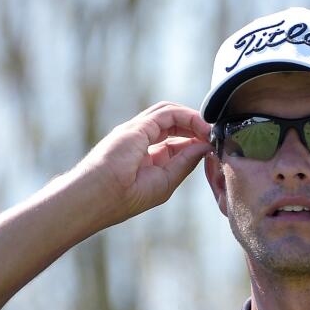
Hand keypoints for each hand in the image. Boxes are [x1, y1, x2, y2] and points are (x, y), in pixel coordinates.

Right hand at [74, 102, 212, 223]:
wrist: (95, 197)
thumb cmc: (124, 197)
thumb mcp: (164, 182)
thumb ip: (184, 163)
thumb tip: (205, 147)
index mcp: (145, 156)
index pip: (175, 141)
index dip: (195, 141)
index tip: (213, 146)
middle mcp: (140, 139)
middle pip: (173, 123)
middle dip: (196, 127)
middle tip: (215, 136)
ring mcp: (137, 131)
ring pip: (170, 112)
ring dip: (194, 119)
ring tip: (211, 130)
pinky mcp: (137, 127)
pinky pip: (167, 113)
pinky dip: (188, 117)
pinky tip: (203, 128)